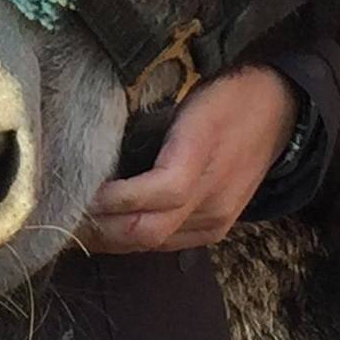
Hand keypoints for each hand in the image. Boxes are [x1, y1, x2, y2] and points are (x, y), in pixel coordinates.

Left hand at [79, 65, 297, 252]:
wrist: (280, 110)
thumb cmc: (224, 94)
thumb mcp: (184, 97)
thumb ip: (145, 129)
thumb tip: (93, 151)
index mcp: (201, 155)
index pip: (154, 194)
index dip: (110, 200)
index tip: (74, 191)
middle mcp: (211, 197)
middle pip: (147, 231)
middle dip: (99, 229)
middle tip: (60, 217)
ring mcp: (216, 219)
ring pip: (152, 245)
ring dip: (110, 240)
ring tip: (75, 226)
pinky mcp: (218, 229)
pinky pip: (167, 244)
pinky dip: (133, 240)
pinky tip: (108, 229)